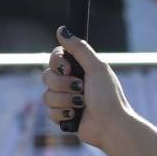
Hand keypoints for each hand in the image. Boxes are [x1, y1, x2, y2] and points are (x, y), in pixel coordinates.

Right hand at [43, 28, 135, 150]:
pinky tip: (75, 116)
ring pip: (46, 95)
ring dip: (64, 100)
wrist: (110, 125)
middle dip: (62, 84)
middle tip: (80, 88)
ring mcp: (64, 99)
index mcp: (79, 68)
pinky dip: (62, 114)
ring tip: (81, 105)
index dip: (57, 63)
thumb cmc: (108, 96)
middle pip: (46, 76)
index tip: (68, 68)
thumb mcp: (96, 67)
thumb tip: (62, 29)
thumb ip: (79, 49)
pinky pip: (48, 112)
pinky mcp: (61, 115)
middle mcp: (69, 82)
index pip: (54, 58)